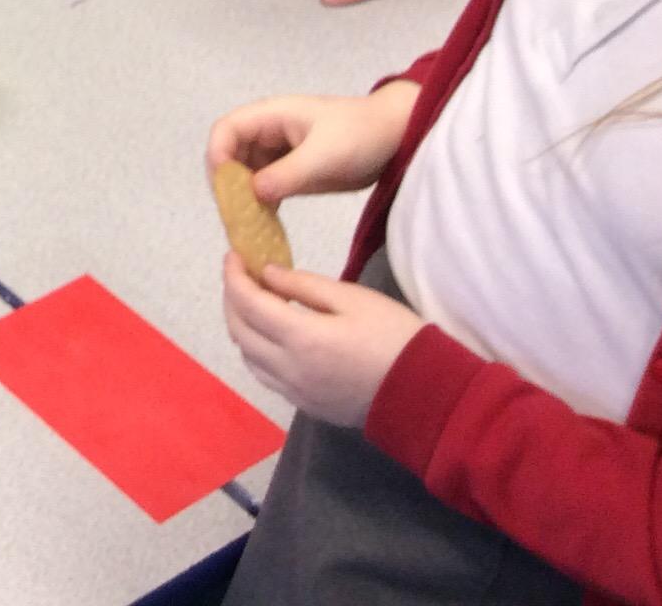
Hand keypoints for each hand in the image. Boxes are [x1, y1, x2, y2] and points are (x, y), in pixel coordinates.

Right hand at [207, 82, 417, 205]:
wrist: (398, 135)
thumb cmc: (360, 135)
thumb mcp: (324, 155)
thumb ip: (287, 174)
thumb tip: (252, 194)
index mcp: (270, 116)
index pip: (226, 130)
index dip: (218, 156)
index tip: (224, 188)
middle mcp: (268, 132)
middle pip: (231, 154)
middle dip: (228, 183)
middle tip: (234, 214)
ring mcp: (280, 152)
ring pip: (246, 173)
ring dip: (243, 196)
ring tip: (248, 223)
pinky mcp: (293, 170)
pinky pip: (266, 185)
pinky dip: (261, 203)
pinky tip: (266, 223)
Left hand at [222, 254, 424, 428]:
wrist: (429, 395)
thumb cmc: (396, 337)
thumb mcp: (353, 299)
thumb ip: (304, 285)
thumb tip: (266, 275)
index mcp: (301, 338)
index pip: (247, 302)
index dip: (233, 275)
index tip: (233, 255)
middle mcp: (289, 369)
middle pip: (239, 330)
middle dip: (231, 298)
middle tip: (242, 276)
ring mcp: (295, 392)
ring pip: (247, 357)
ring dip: (241, 327)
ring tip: (255, 303)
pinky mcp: (306, 406)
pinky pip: (265, 376)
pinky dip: (256, 352)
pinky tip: (271, 336)